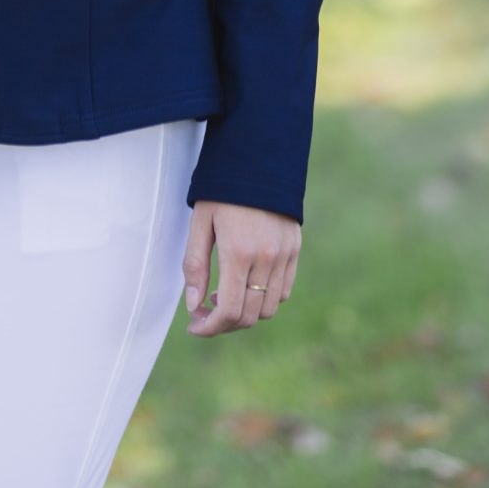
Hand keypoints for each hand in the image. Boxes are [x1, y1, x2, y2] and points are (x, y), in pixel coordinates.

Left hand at [182, 200, 299, 336]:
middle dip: (223, 324)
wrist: (258, 159)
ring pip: (268, 308)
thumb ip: (195, 266)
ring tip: (223, 295)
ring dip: (244, 313)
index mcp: (239, 252)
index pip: (229, 310)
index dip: (210, 328)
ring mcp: (285, 255)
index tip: (194, 327)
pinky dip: (264, 299)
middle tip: (203, 314)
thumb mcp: (200, 223)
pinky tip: (245, 285)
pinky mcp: (294, 250)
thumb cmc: (222, 190)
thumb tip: (194, 306)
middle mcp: (267, 258)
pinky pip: (283, 291)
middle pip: (249, 316)